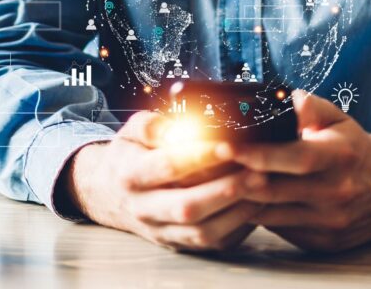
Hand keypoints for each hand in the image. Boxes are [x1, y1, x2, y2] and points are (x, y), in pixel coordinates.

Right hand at [63, 111, 265, 251]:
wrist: (109, 194)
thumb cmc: (130, 155)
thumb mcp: (132, 130)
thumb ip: (155, 125)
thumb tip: (182, 126)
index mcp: (131, 175)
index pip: (168, 166)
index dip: (200, 155)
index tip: (228, 145)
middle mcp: (144, 209)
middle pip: (187, 207)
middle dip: (226, 190)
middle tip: (257, 172)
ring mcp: (161, 231)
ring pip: (202, 232)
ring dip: (236, 211)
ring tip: (261, 186)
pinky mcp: (178, 244)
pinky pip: (212, 243)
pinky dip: (237, 226)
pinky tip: (254, 204)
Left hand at [217, 90, 370, 251]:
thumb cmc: (355, 148)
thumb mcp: (338, 119)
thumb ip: (308, 105)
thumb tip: (281, 96)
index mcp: (338, 157)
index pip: (291, 157)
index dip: (254, 154)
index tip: (222, 146)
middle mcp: (335, 192)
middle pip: (273, 189)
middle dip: (235, 178)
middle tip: (205, 166)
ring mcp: (329, 221)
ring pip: (272, 213)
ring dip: (242, 200)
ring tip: (216, 183)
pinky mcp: (323, 241)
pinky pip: (280, 229)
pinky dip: (259, 215)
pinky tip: (242, 202)